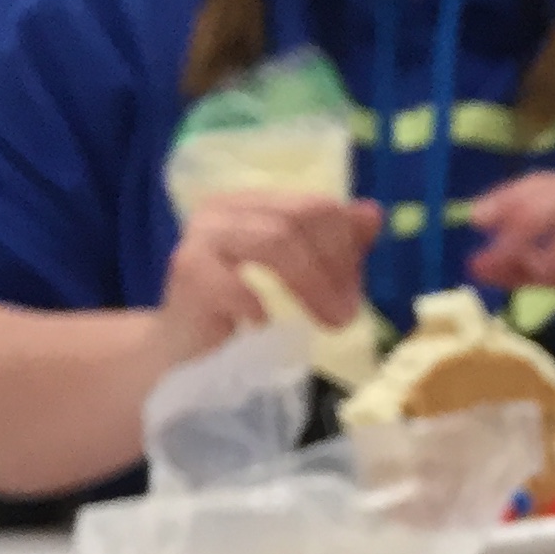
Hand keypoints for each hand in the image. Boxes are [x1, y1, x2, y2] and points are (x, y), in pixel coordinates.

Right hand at [154, 191, 379, 366]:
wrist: (182, 350)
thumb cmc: (241, 313)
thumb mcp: (298, 275)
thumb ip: (333, 245)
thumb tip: (372, 213)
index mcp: (252, 203)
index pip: (313, 204)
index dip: (345, 244)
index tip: (355, 288)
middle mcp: (225, 209)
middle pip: (297, 218)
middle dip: (334, 266)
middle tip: (348, 312)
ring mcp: (202, 236)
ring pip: (274, 241)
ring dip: (312, 286)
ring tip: (331, 323)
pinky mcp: (189, 272)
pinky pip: (237, 283)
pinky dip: (262, 306)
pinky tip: (268, 325)